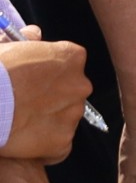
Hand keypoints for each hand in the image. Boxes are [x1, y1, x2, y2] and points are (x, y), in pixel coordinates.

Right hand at [0, 36, 91, 162]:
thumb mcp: (5, 46)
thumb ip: (26, 39)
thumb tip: (35, 33)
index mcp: (71, 57)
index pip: (68, 66)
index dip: (47, 76)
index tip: (29, 82)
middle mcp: (80, 84)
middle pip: (69, 94)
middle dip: (50, 100)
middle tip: (21, 107)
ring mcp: (72, 114)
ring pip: (63, 120)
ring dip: (46, 124)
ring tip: (17, 126)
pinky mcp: (61, 141)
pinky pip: (57, 148)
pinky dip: (44, 149)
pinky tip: (23, 146)